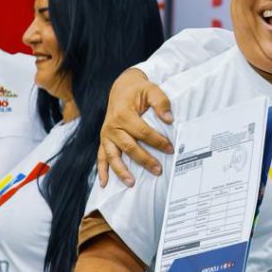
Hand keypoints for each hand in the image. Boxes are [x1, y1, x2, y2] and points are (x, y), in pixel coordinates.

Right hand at [97, 68, 173, 187]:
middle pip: (129, 147)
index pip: (143, 132)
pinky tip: (105, 183)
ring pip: (113, 156)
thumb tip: (169, 119)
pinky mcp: (104, 140)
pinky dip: (102, 171)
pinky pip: (101, 157)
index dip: (157, 141)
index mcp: (124, 114)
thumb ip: (161, 102)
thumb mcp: (151, 89)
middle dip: (144, 160)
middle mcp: (112, 126)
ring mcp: (106, 135)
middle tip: (158, 170)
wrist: (121, 88)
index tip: (170, 149)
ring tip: (132, 183)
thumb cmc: (138, 91)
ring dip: (121, 171)